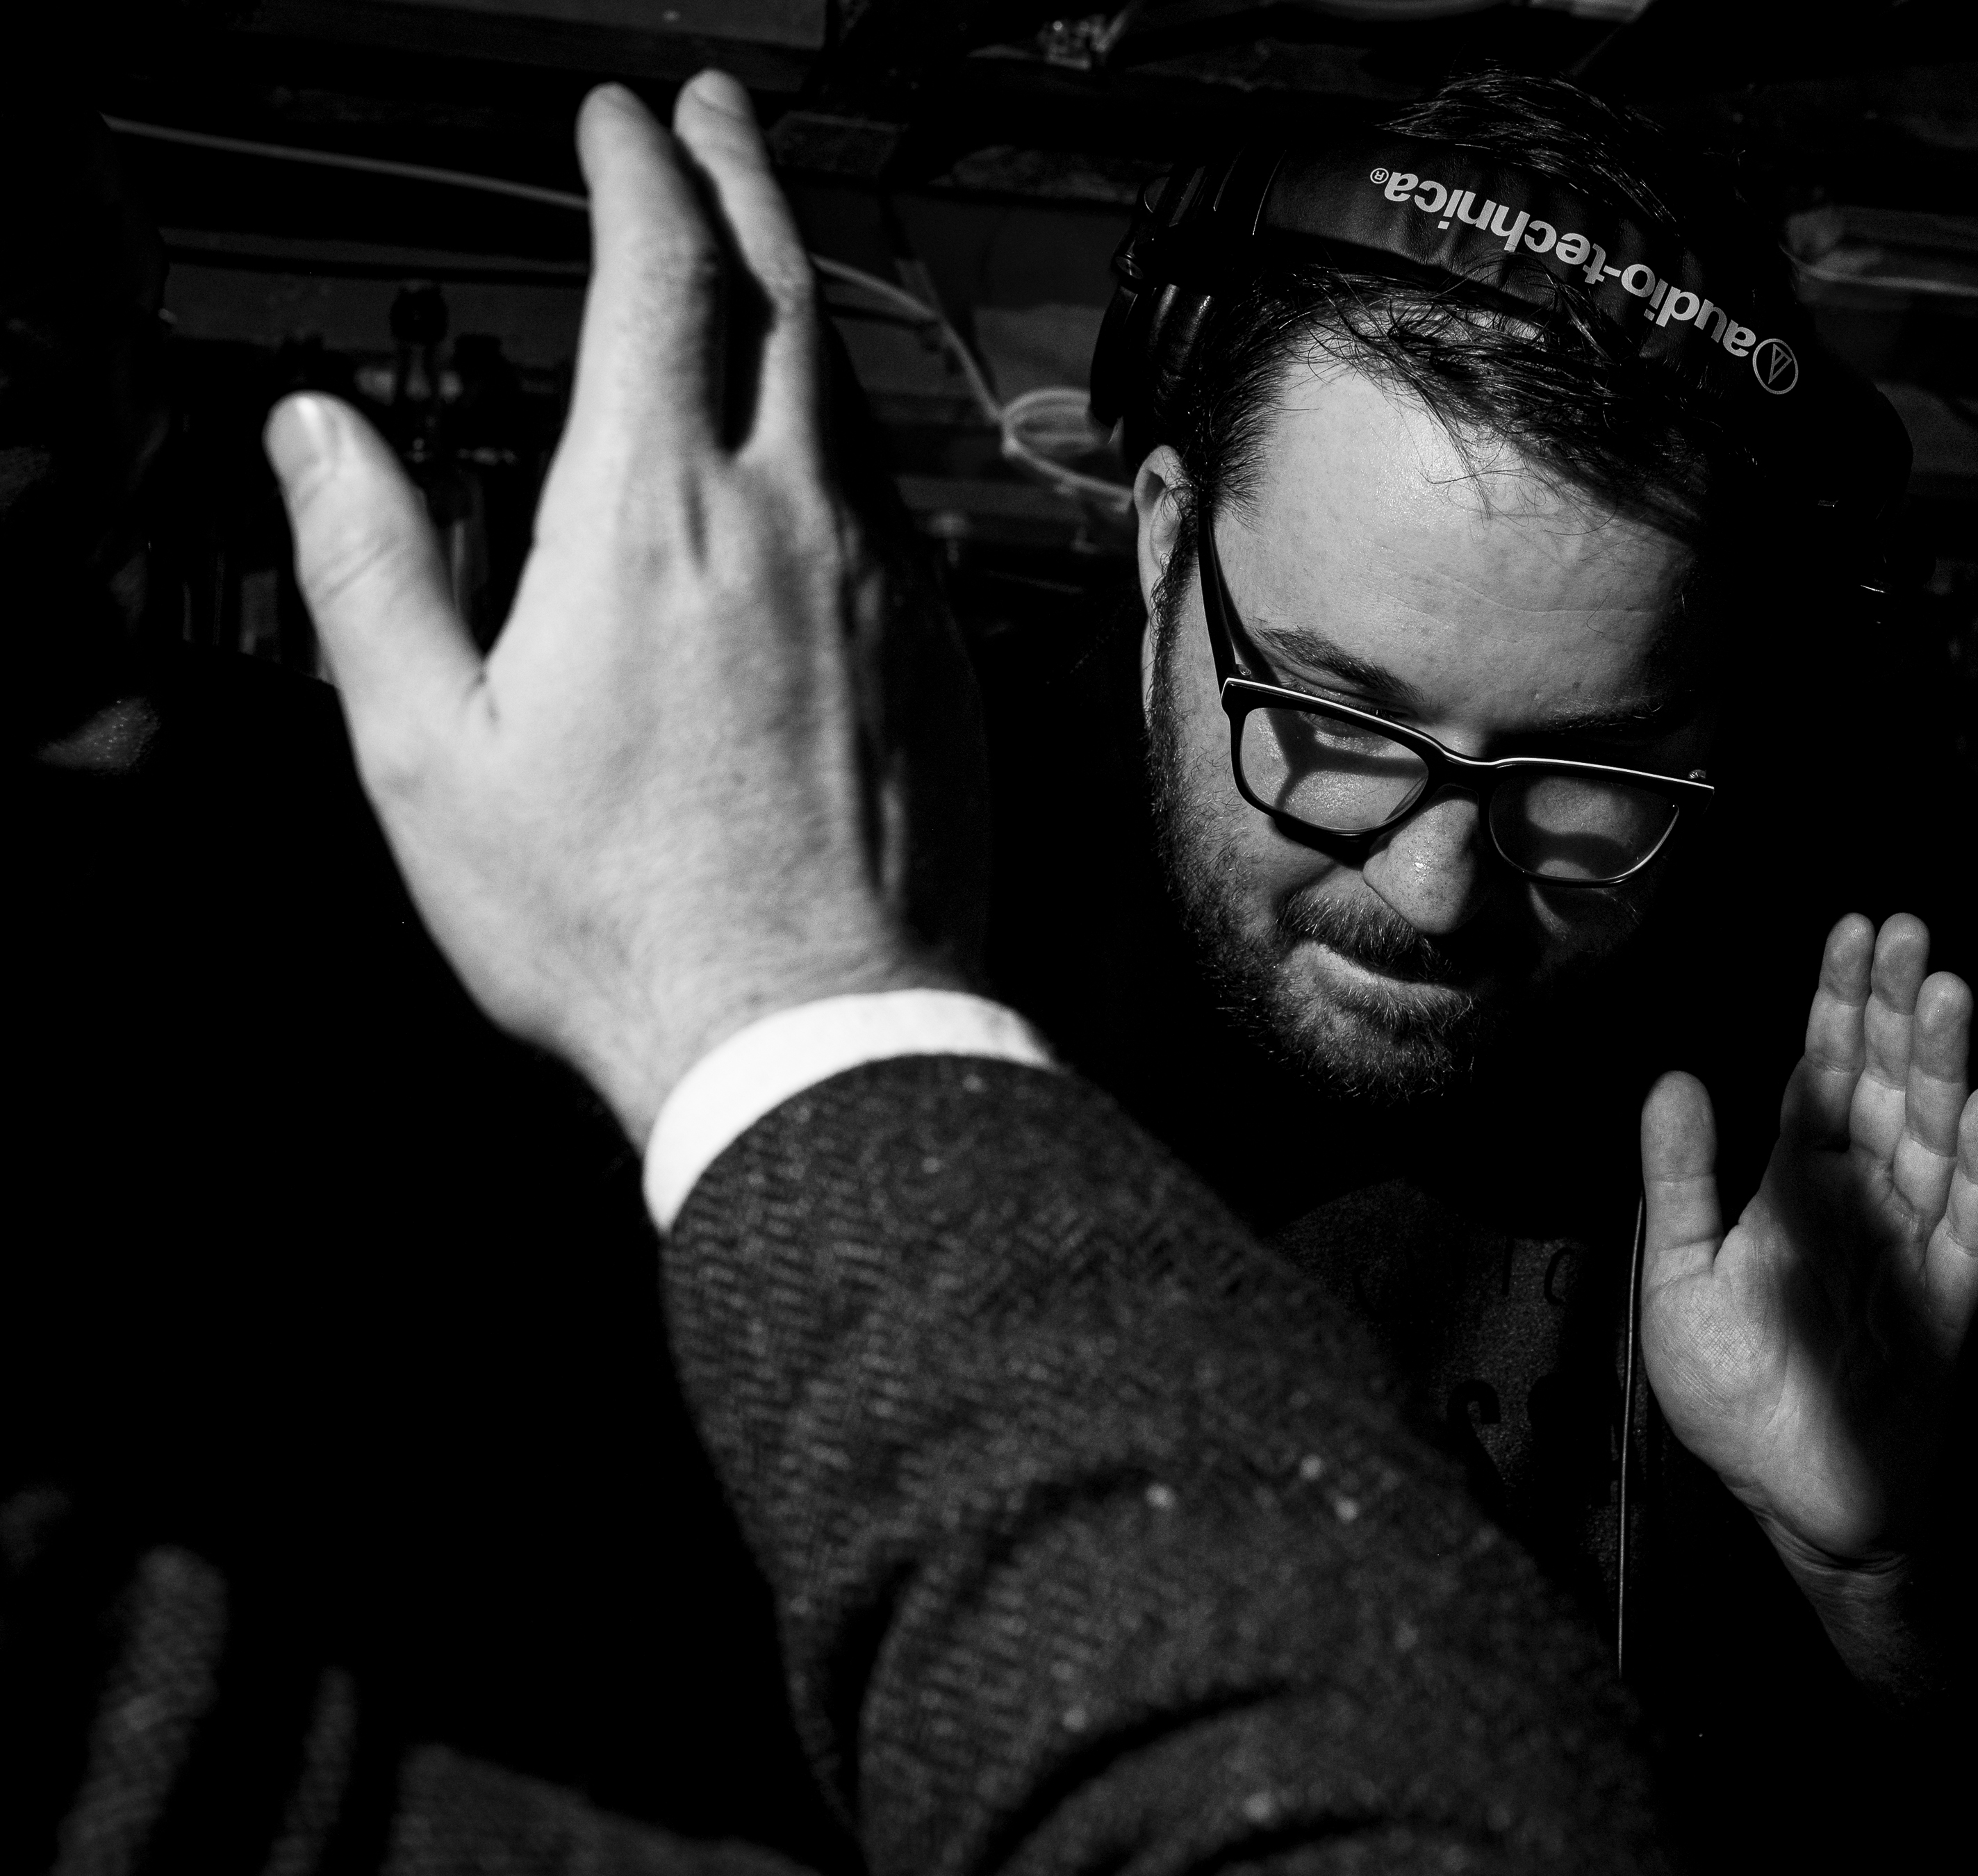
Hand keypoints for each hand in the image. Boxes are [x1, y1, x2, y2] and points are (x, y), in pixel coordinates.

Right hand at [262, 74, 984, 1141]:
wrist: (812, 1027)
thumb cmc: (621, 919)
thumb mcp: (430, 752)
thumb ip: (367, 569)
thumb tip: (315, 438)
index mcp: (650, 517)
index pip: (655, 273)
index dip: (636, 169)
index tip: (616, 118)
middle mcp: (790, 520)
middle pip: (780, 292)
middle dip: (741, 178)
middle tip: (713, 117)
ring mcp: (884, 583)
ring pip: (849, 392)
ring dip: (800, 297)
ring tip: (762, 254)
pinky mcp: (939, 654)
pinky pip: (894, 502)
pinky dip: (848, 433)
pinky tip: (822, 451)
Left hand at [1638, 914, 1977, 1605]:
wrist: (1796, 1507)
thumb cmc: (1737, 1398)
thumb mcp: (1679, 1276)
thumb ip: (1680, 1176)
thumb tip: (1673, 1075)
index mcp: (1797, 1185)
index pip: (1823, 1072)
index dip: (1838, 1002)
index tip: (1852, 930)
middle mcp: (1862, 1201)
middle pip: (1884, 1082)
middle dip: (1892, 1004)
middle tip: (1903, 926)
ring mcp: (1912, 1247)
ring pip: (1932, 1134)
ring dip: (1941, 1062)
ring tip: (1945, 986)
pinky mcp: (1949, 1305)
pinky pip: (1970, 1225)